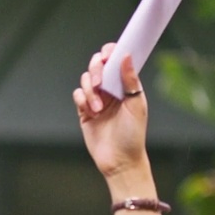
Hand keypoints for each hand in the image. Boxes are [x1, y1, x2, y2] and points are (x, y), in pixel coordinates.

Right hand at [73, 45, 149, 180]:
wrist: (119, 160)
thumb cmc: (133, 136)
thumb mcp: (136, 105)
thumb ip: (130, 80)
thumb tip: (126, 56)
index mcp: (125, 85)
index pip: (116, 60)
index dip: (110, 53)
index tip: (108, 56)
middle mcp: (111, 89)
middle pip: (97, 65)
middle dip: (96, 71)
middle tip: (100, 84)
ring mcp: (97, 99)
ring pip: (85, 80)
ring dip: (90, 91)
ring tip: (98, 108)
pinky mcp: (85, 110)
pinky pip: (77, 95)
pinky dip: (82, 100)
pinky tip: (91, 112)